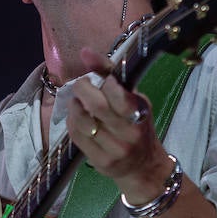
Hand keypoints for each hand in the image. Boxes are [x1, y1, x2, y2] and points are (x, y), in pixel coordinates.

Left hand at [68, 47, 174, 203]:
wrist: (144, 165)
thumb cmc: (137, 125)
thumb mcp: (133, 99)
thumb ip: (110, 74)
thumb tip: (84, 51)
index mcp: (140, 114)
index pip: (118, 94)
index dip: (104, 81)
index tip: (102, 79)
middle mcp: (129, 133)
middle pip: (96, 106)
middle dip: (82, 89)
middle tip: (81, 85)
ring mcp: (115, 150)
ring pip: (83, 122)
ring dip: (74, 106)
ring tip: (78, 101)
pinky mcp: (100, 162)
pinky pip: (77, 137)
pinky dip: (72, 122)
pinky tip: (77, 118)